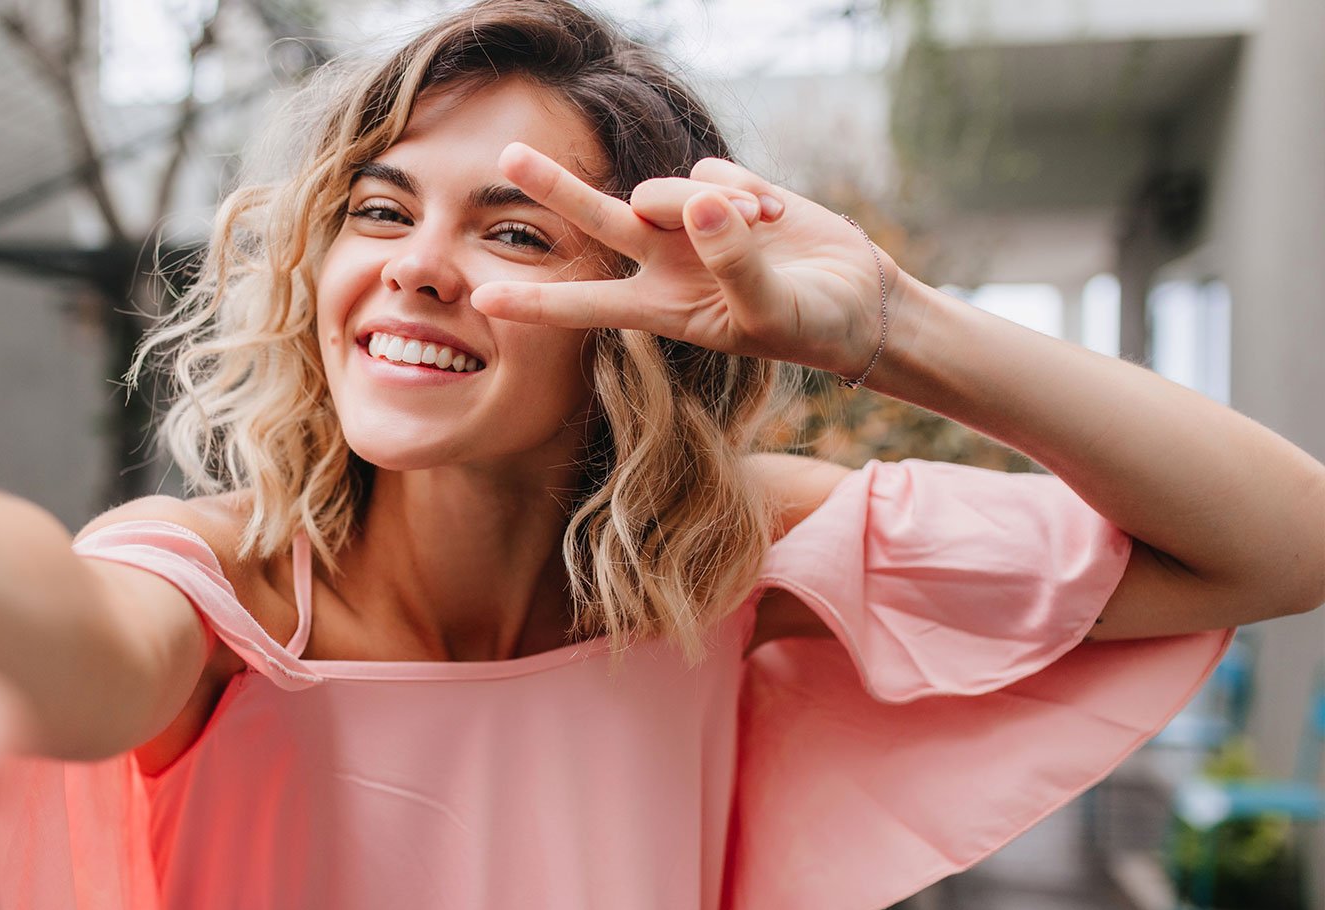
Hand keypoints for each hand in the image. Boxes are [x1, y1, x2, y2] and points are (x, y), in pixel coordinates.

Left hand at [469, 142, 894, 377]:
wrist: (857, 300)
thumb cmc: (808, 324)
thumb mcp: (767, 310)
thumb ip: (732, 262)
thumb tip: (703, 205)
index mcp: (659, 307)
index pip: (585, 304)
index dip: (536, 301)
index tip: (482, 298)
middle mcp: (662, 261)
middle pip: (597, 219)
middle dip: (556, 186)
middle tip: (509, 155)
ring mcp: (690, 223)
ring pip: (667, 191)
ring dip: (714, 207)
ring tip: (764, 233)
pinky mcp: (724, 190)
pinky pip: (714, 173)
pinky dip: (746, 192)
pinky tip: (777, 218)